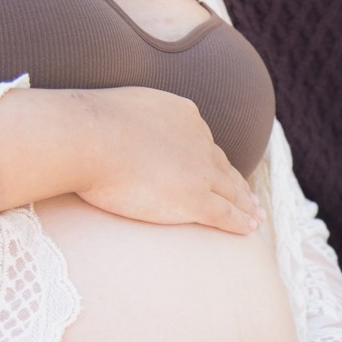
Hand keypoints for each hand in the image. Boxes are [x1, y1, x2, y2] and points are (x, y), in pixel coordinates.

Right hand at [77, 87, 262, 231]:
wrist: (88, 138)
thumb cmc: (85, 126)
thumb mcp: (113, 111)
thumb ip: (123, 121)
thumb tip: (108, 129)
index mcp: (182, 114)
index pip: (202, 141)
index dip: (213, 160)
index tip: (221, 170)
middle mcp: (198, 140)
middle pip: (223, 166)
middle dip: (237, 183)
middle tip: (249, 197)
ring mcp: (200, 171)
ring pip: (232, 191)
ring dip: (246, 205)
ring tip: (256, 217)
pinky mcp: (196, 199)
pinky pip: (227, 214)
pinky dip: (241, 223)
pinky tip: (249, 230)